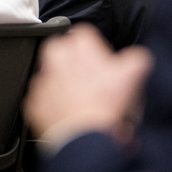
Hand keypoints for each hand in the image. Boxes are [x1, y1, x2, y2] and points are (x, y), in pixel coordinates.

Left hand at [24, 23, 153, 149]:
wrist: (84, 138)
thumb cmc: (105, 105)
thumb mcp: (133, 75)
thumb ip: (137, 59)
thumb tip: (137, 59)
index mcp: (79, 47)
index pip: (84, 33)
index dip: (95, 47)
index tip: (101, 60)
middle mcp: (56, 59)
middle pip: (60, 48)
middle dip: (71, 59)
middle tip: (86, 74)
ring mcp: (43, 81)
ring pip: (49, 74)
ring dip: (61, 82)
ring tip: (79, 98)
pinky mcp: (34, 103)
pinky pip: (42, 99)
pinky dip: (53, 105)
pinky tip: (68, 113)